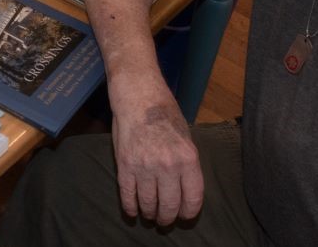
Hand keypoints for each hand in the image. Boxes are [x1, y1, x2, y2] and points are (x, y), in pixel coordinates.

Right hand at [110, 88, 203, 225]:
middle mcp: (168, 166)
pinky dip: (130, 207)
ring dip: (150, 213)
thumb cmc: (164, 114)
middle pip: (169, 205)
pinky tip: (133, 211)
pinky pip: (128, 195)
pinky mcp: (125, 166)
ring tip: (150, 215)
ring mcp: (145, 167)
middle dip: (167, 217)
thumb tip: (186, 188)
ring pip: (148, 203)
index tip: (185, 216)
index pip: (192, 198)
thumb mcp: (186, 137)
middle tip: (165, 220)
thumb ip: (186, 164)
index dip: (189, 212)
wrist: (138, 97)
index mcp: (188, 158)